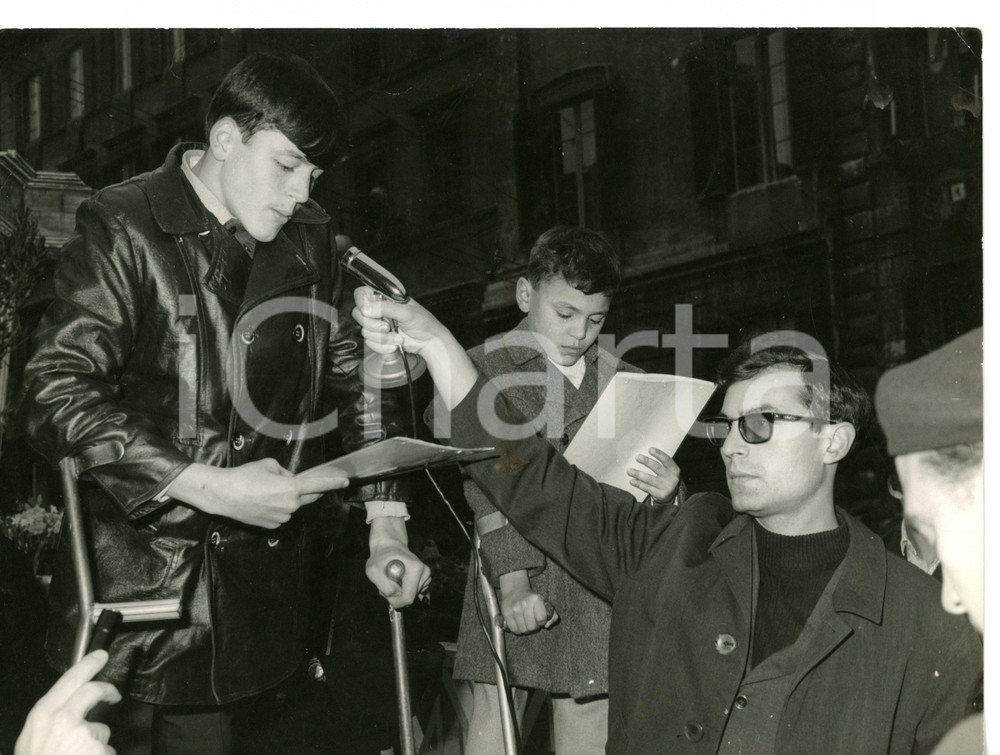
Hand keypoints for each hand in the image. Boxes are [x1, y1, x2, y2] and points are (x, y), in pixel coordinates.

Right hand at [15, 650, 120, 754]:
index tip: (101, 655)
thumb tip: (69, 708)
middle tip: (113, 694)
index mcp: (43, 714)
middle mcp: (64, 719)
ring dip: (95, 743)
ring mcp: (83, 734)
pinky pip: (106, 751)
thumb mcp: (31, 740)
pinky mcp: (99, 749)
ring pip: (100, 730)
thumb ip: (50, 721)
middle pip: (94, 690)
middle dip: (107, 689)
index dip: (88, 664)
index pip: (70, 679)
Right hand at [169, 459, 348, 528]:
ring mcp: (282, 517)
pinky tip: (262, 501)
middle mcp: (291, 505)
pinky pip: (282, 514)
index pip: (320, 485)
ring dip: (288, 498)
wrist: (223, 494)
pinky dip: (278, 507)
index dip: (334, 482)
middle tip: (297, 483)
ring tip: (266, 490)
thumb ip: (286, 472)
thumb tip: (292, 479)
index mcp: (292, 488)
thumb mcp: (269, 465)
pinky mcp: (273, 526)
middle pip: (309, 497)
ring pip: (293, 506)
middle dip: (309, 490)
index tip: (345, 481)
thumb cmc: (245, 476)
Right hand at [352, 286, 446, 358]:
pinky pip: (369, 342)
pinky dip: (382, 346)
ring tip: (398, 337)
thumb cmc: (423, 323)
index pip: (362, 294)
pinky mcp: (378, 337)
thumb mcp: (407, 313)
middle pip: (358, 314)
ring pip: (364, 330)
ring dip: (382, 338)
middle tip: (387, 327)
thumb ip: (386, 308)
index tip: (368, 312)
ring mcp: (377, 323)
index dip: (361, 302)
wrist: (429, 343)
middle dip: (373, 325)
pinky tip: (394, 345)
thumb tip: (366, 309)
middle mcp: (378, 309)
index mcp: (385, 297)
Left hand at [366, 516, 431, 608]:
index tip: (386, 590)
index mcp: (415, 569)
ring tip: (393, 579)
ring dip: (399, 592)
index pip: (408, 598)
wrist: (389, 548)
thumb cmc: (380, 559)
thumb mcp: (373, 570)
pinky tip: (400, 580)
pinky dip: (404, 591)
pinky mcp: (425, 579)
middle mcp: (424, 572)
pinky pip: (414, 594)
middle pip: (410, 599)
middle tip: (388, 582)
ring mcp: (426, 576)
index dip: (395, 600)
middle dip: (396, 595)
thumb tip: (396, 593)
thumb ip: (383, 584)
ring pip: (412, 597)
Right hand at [500, 583, 557, 634]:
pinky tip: (519, 623)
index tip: (540, 619)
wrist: (515, 590)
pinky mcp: (506, 613)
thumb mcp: (545, 603)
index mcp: (536, 599)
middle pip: (532, 627)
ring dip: (525, 629)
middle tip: (532, 621)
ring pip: (523, 630)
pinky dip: (517, 630)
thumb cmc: (533, 600)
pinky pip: (514, 630)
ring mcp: (514, 608)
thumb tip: (547, 626)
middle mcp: (525, 603)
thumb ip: (552, 615)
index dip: (542, 622)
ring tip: (525, 622)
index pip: (541, 619)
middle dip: (533, 627)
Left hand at [627, 447, 680, 502]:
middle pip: (657, 468)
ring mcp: (666, 487)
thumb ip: (659, 463)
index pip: (667, 460)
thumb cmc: (665, 477)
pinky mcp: (660, 495)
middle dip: (646, 462)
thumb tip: (643, 455)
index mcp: (674, 469)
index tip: (650, 449)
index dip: (659, 454)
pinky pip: (647, 488)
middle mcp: (672, 478)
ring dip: (638, 474)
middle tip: (637, 457)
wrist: (671, 495)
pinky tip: (632, 481)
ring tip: (629, 470)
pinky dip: (638, 484)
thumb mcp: (667, 470)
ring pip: (650, 479)